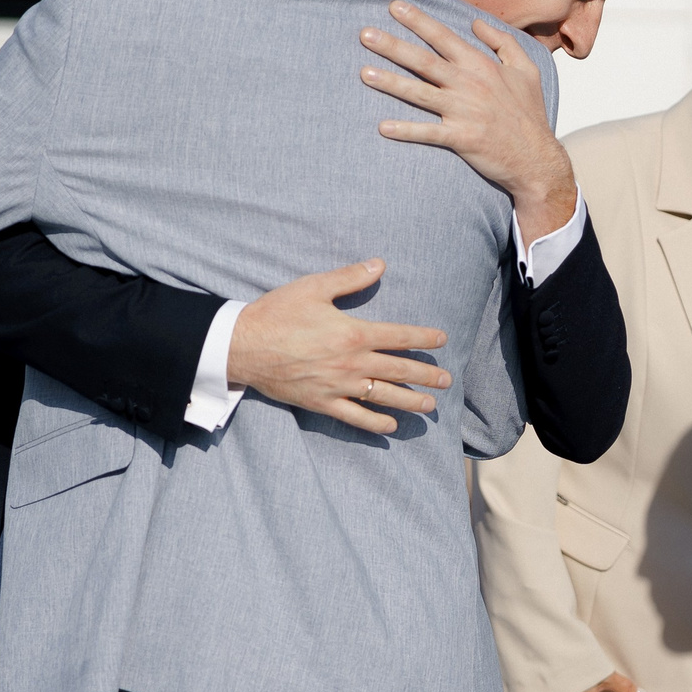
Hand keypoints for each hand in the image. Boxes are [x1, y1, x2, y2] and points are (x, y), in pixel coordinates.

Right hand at [228, 260, 452, 434]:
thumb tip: (380, 264)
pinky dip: (375, 424)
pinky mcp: (322, 403)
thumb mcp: (314, 287)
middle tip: (447, 381)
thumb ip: (350, 277)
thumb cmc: (277, 313)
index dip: (424, 339)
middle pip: (399, 371)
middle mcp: (352, 363)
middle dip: (427, 376)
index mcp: (353, 333)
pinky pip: (355, 418)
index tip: (442, 340)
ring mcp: (338, 386)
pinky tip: (391, 427)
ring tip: (430, 407)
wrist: (244, 346)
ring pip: (384, 397)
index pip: (399, 337)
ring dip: (411, 402)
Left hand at [365, 0, 578, 238]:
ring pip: (420, 93)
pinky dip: (406, 130)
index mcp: (482, 66)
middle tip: (365, 34)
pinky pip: (428, 133)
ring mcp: (464, 112)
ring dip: (391, 83)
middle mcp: (470, 85)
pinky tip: (383, 127)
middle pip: (424, 61)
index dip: (419, 20)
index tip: (395, 6)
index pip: (444, 37)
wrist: (537, 158)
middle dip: (393, 45)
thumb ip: (502, 42)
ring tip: (364, 73)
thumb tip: (475, 22)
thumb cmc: (528, 113)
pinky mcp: (461, 138)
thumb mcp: (527, 69)